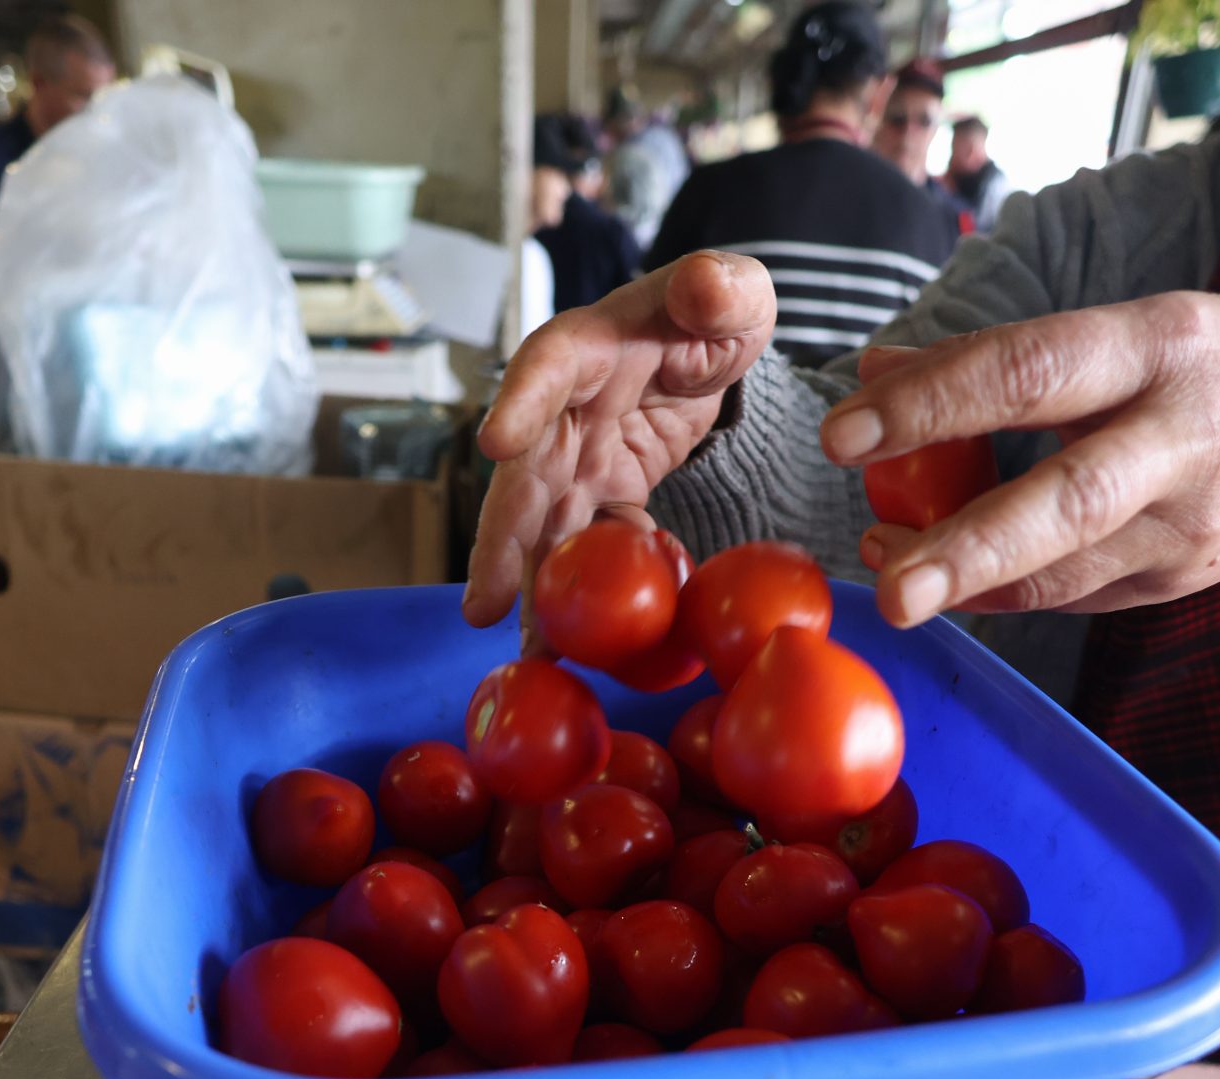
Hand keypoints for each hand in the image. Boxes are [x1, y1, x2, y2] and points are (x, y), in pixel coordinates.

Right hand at [466, 253, 777, 630]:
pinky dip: (585, 589)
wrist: (711, 348)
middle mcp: (566, 406)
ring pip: (544, 524)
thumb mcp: (733, 290)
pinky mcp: (602, 491)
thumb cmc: (713, 309)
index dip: (518, 402)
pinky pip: (589, 542)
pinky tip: (580, 645)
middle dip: (503, 538)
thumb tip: (706, 286)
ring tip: (529, 652)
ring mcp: (578, 455)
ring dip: (532, 587)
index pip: (545, 367)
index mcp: (590, 345)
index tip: (494, 444)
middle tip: (486, 602)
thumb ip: (723, 287)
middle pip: (526, 471)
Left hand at [821, 293, 1219, 625]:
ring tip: (894, 580)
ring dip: (971, 584)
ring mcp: (1189, 523)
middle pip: (1065, 498)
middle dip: (966, 545)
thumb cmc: (1212, 363)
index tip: (847, 431)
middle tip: (886, 582)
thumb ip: (1006, 354)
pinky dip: (1009, 596)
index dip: (934, 403)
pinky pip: (1077, 596)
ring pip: (1069, 570)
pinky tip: (956, 584)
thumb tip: (878, 370)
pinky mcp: (1182, 581)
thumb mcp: (1128, 328)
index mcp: (1159, 347)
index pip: (1031, 371)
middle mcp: (1181, 437)